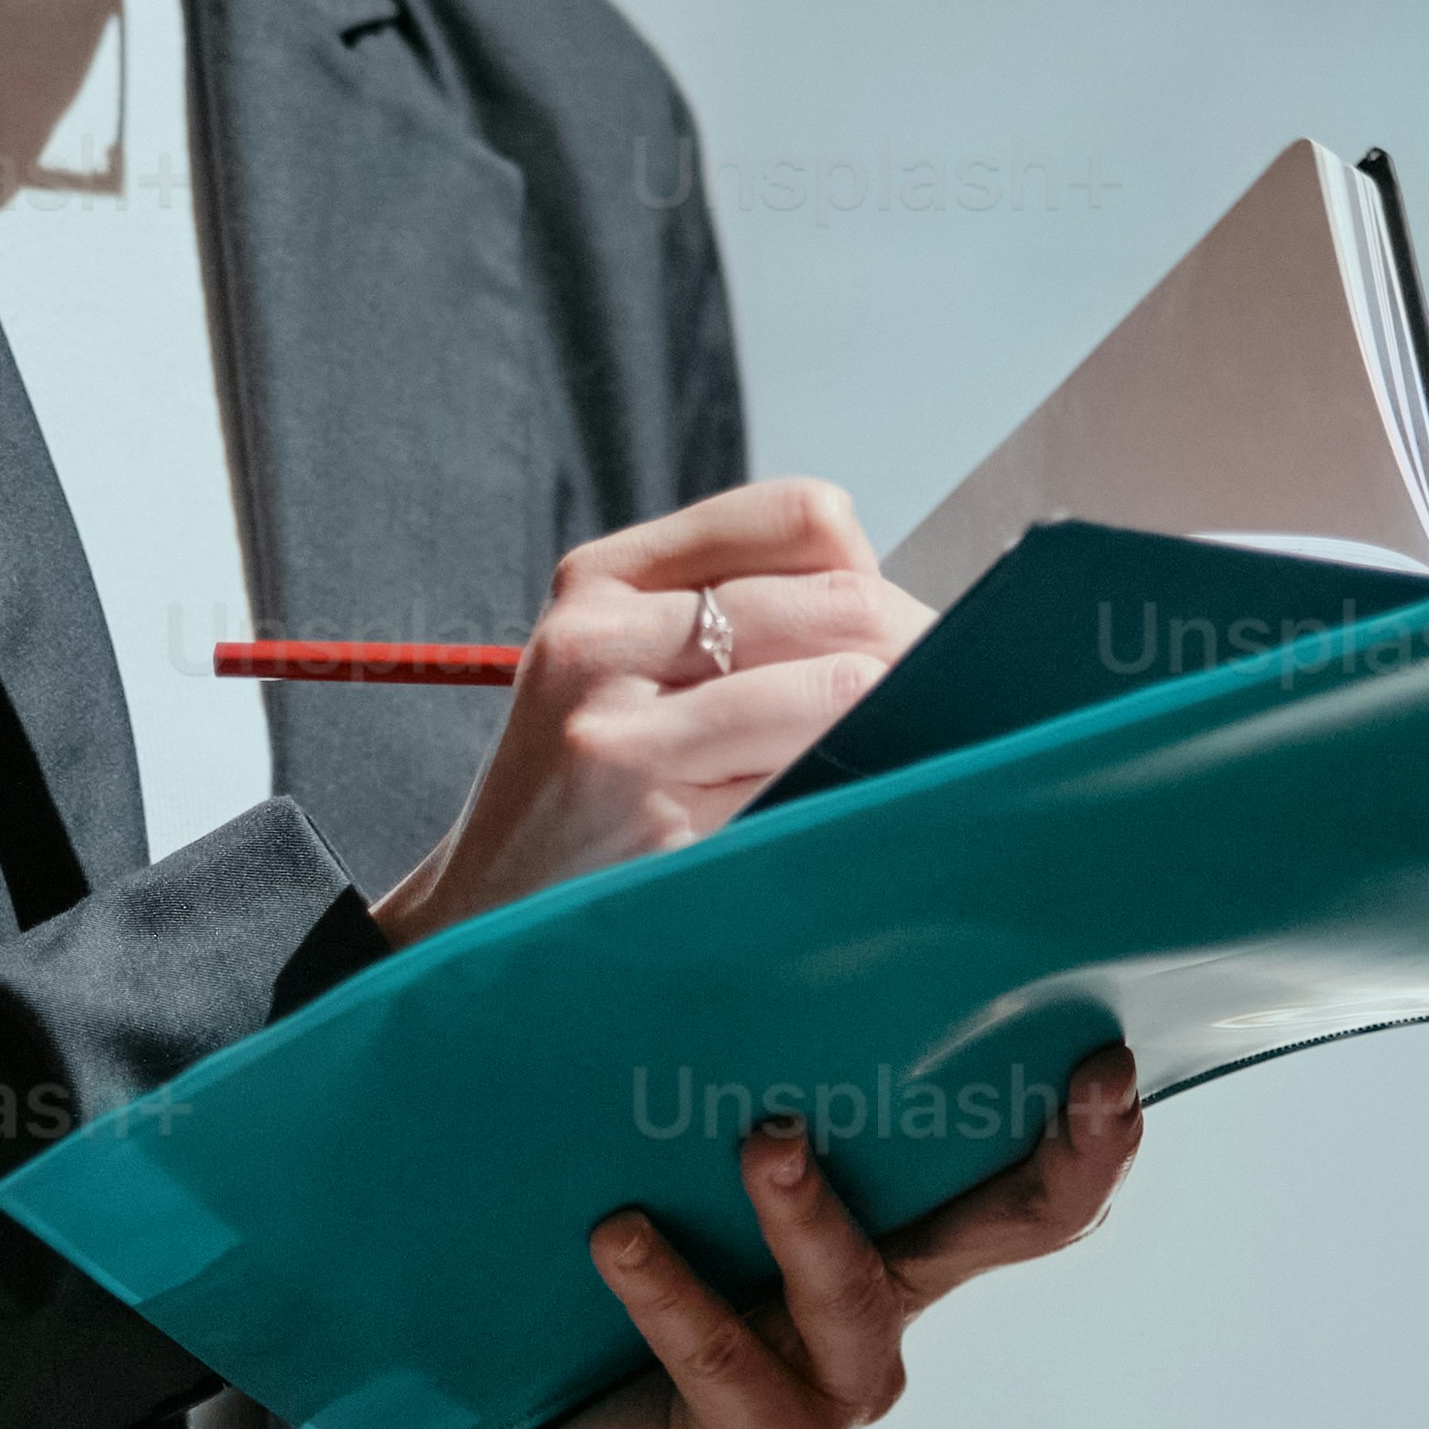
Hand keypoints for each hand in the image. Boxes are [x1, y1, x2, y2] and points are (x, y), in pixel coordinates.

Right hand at [365, 479, 928, 954]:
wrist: (486, 910)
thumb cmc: (583, 783)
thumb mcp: (618, 663)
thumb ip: (733, 610)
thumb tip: (906, 616)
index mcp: (601, 579)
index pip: (800, 517)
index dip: (873, 569)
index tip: (889, 629)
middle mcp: (601, 643)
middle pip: (836, 603)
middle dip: (912, 651)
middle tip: (943, 701)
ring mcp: (622, 740)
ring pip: (834, 693)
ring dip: (894, 725)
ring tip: (902, 754)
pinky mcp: (658, 829)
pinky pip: (811, 787)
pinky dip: (854, 792)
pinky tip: (850, 808)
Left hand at [466, 1048, 1143, 1428]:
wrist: (527, 1421)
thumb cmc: (627, 1239)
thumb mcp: (688, 1138)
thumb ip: (742, 1047)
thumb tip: (764, 878)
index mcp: (900, 1223)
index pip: (1029, 1175)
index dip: (1094, 1131)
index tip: (1111, 1054)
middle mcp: (889, 1300)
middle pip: (1014, 1230)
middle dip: (1066, 1160)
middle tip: (1087, 1077)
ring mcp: (833, 1382)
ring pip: (853, 1292)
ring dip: (810, 1214)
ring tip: (766, 1139)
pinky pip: (723, 1357)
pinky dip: (672, 1291)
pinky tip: (620, 1233)